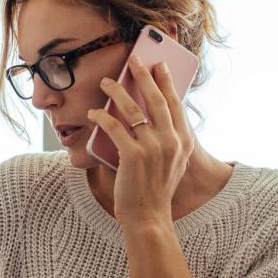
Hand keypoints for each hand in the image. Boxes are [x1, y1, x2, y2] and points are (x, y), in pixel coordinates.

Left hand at [87, 54, 193, 228]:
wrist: (148, 217)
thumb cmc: (155, 189)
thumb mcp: (172, 163)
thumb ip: (168, 140)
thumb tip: (150, 113)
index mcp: (184, 142)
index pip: (175, 104)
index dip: (166, 82)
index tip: (158, 65)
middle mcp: (172, 142)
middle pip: (155, 99)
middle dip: (142, 76)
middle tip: (132, 60)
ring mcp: (153, 149)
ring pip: (132, 109)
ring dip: (116, 91)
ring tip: (106, 82)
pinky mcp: (133, 156)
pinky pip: (114, 127)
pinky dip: (102, 117)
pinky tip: (94, 113)